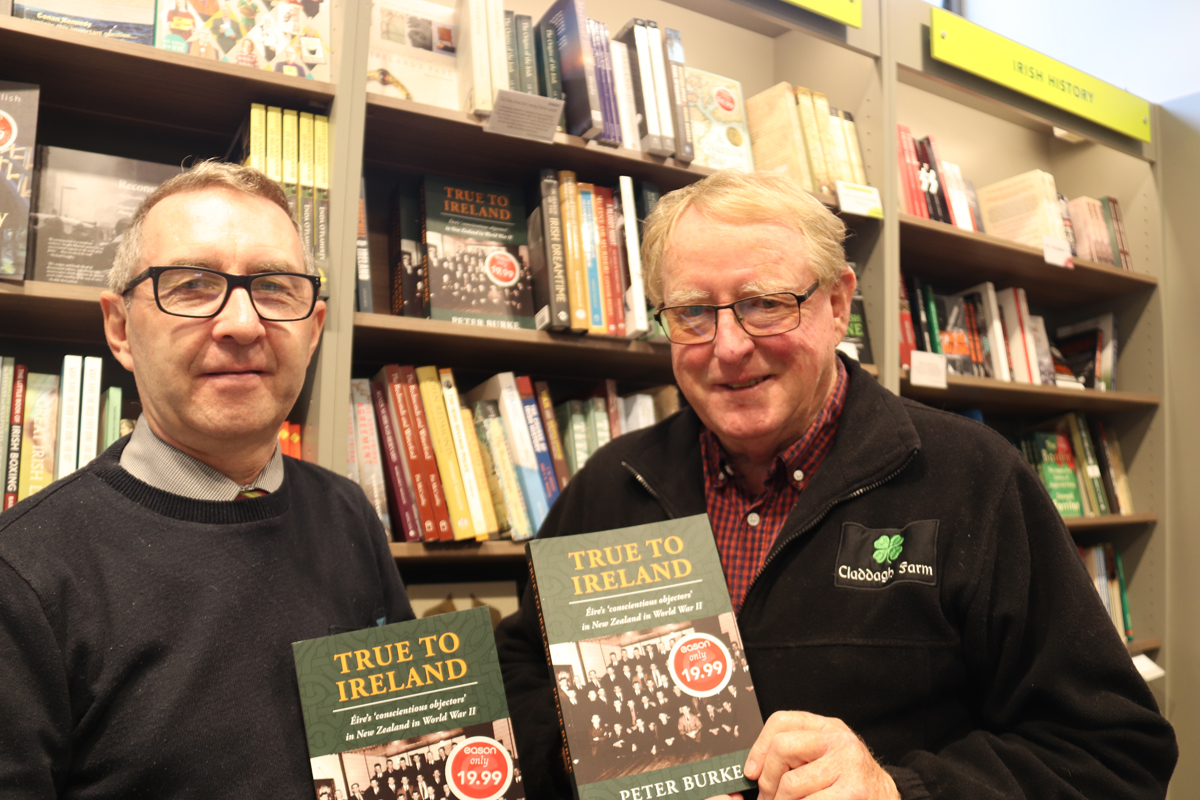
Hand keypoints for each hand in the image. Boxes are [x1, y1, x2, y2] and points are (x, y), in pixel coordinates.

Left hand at [744, 711, 899, 799]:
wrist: (888, 799)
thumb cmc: (850, 783)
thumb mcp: (825, 757)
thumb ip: (796, 756)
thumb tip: (754, 771)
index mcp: (827, 728)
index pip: (782, 721)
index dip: (759, 748)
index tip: (752, 772)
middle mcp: (839, 740)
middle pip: (782, 748)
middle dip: (768, 780)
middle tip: (769, 798)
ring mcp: (848, 765)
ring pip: (791, 784)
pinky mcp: (853, 792)